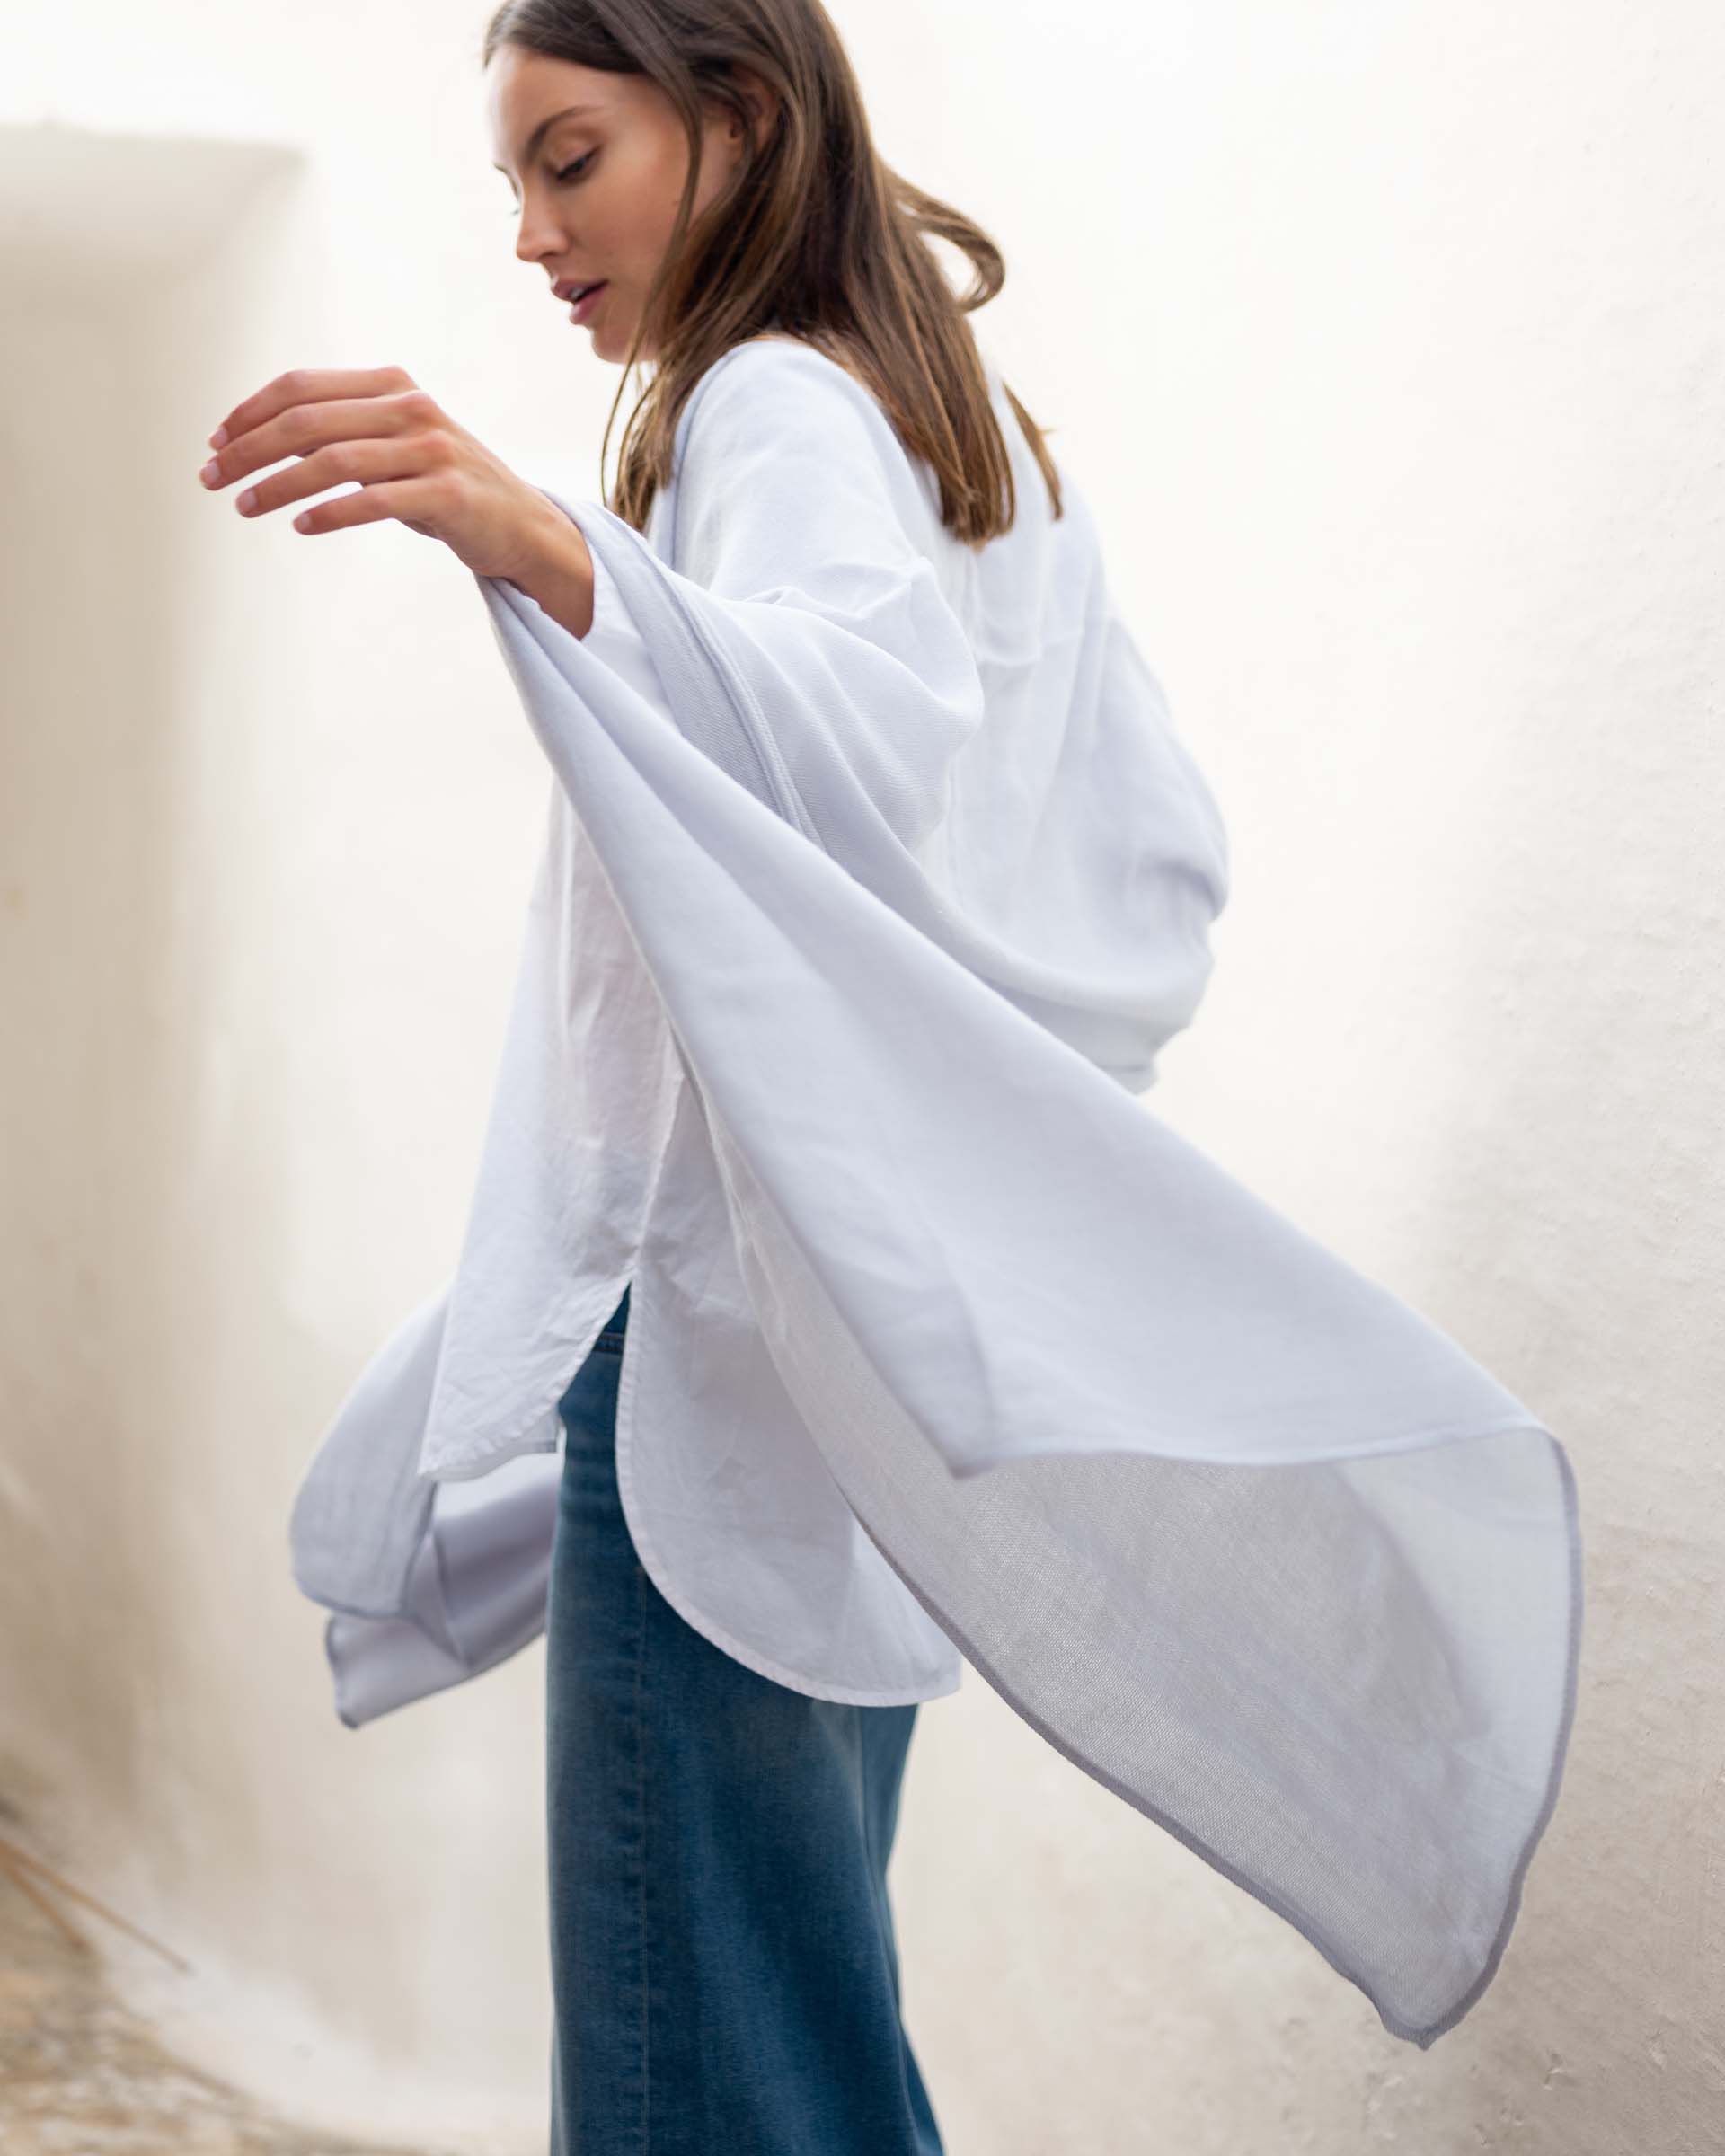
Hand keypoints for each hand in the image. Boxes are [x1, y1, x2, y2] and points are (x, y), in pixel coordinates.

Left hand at [196, 363, 564, 582]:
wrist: (520, 524)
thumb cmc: (446, 487)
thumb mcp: (393, 445)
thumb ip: (341, 432)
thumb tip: (262, 438)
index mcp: (390, 385)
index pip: (300, 387)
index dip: (249, 412)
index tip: (215, 442)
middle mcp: (410, 408)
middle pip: (307, 420)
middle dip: (248, 449)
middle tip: (211, 479)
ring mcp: (431, 449)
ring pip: (333, 459)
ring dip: (278, 484)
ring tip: (244, 507)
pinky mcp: (447, 493)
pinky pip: (373, 500)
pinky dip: (329, 513)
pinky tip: (300, 525)